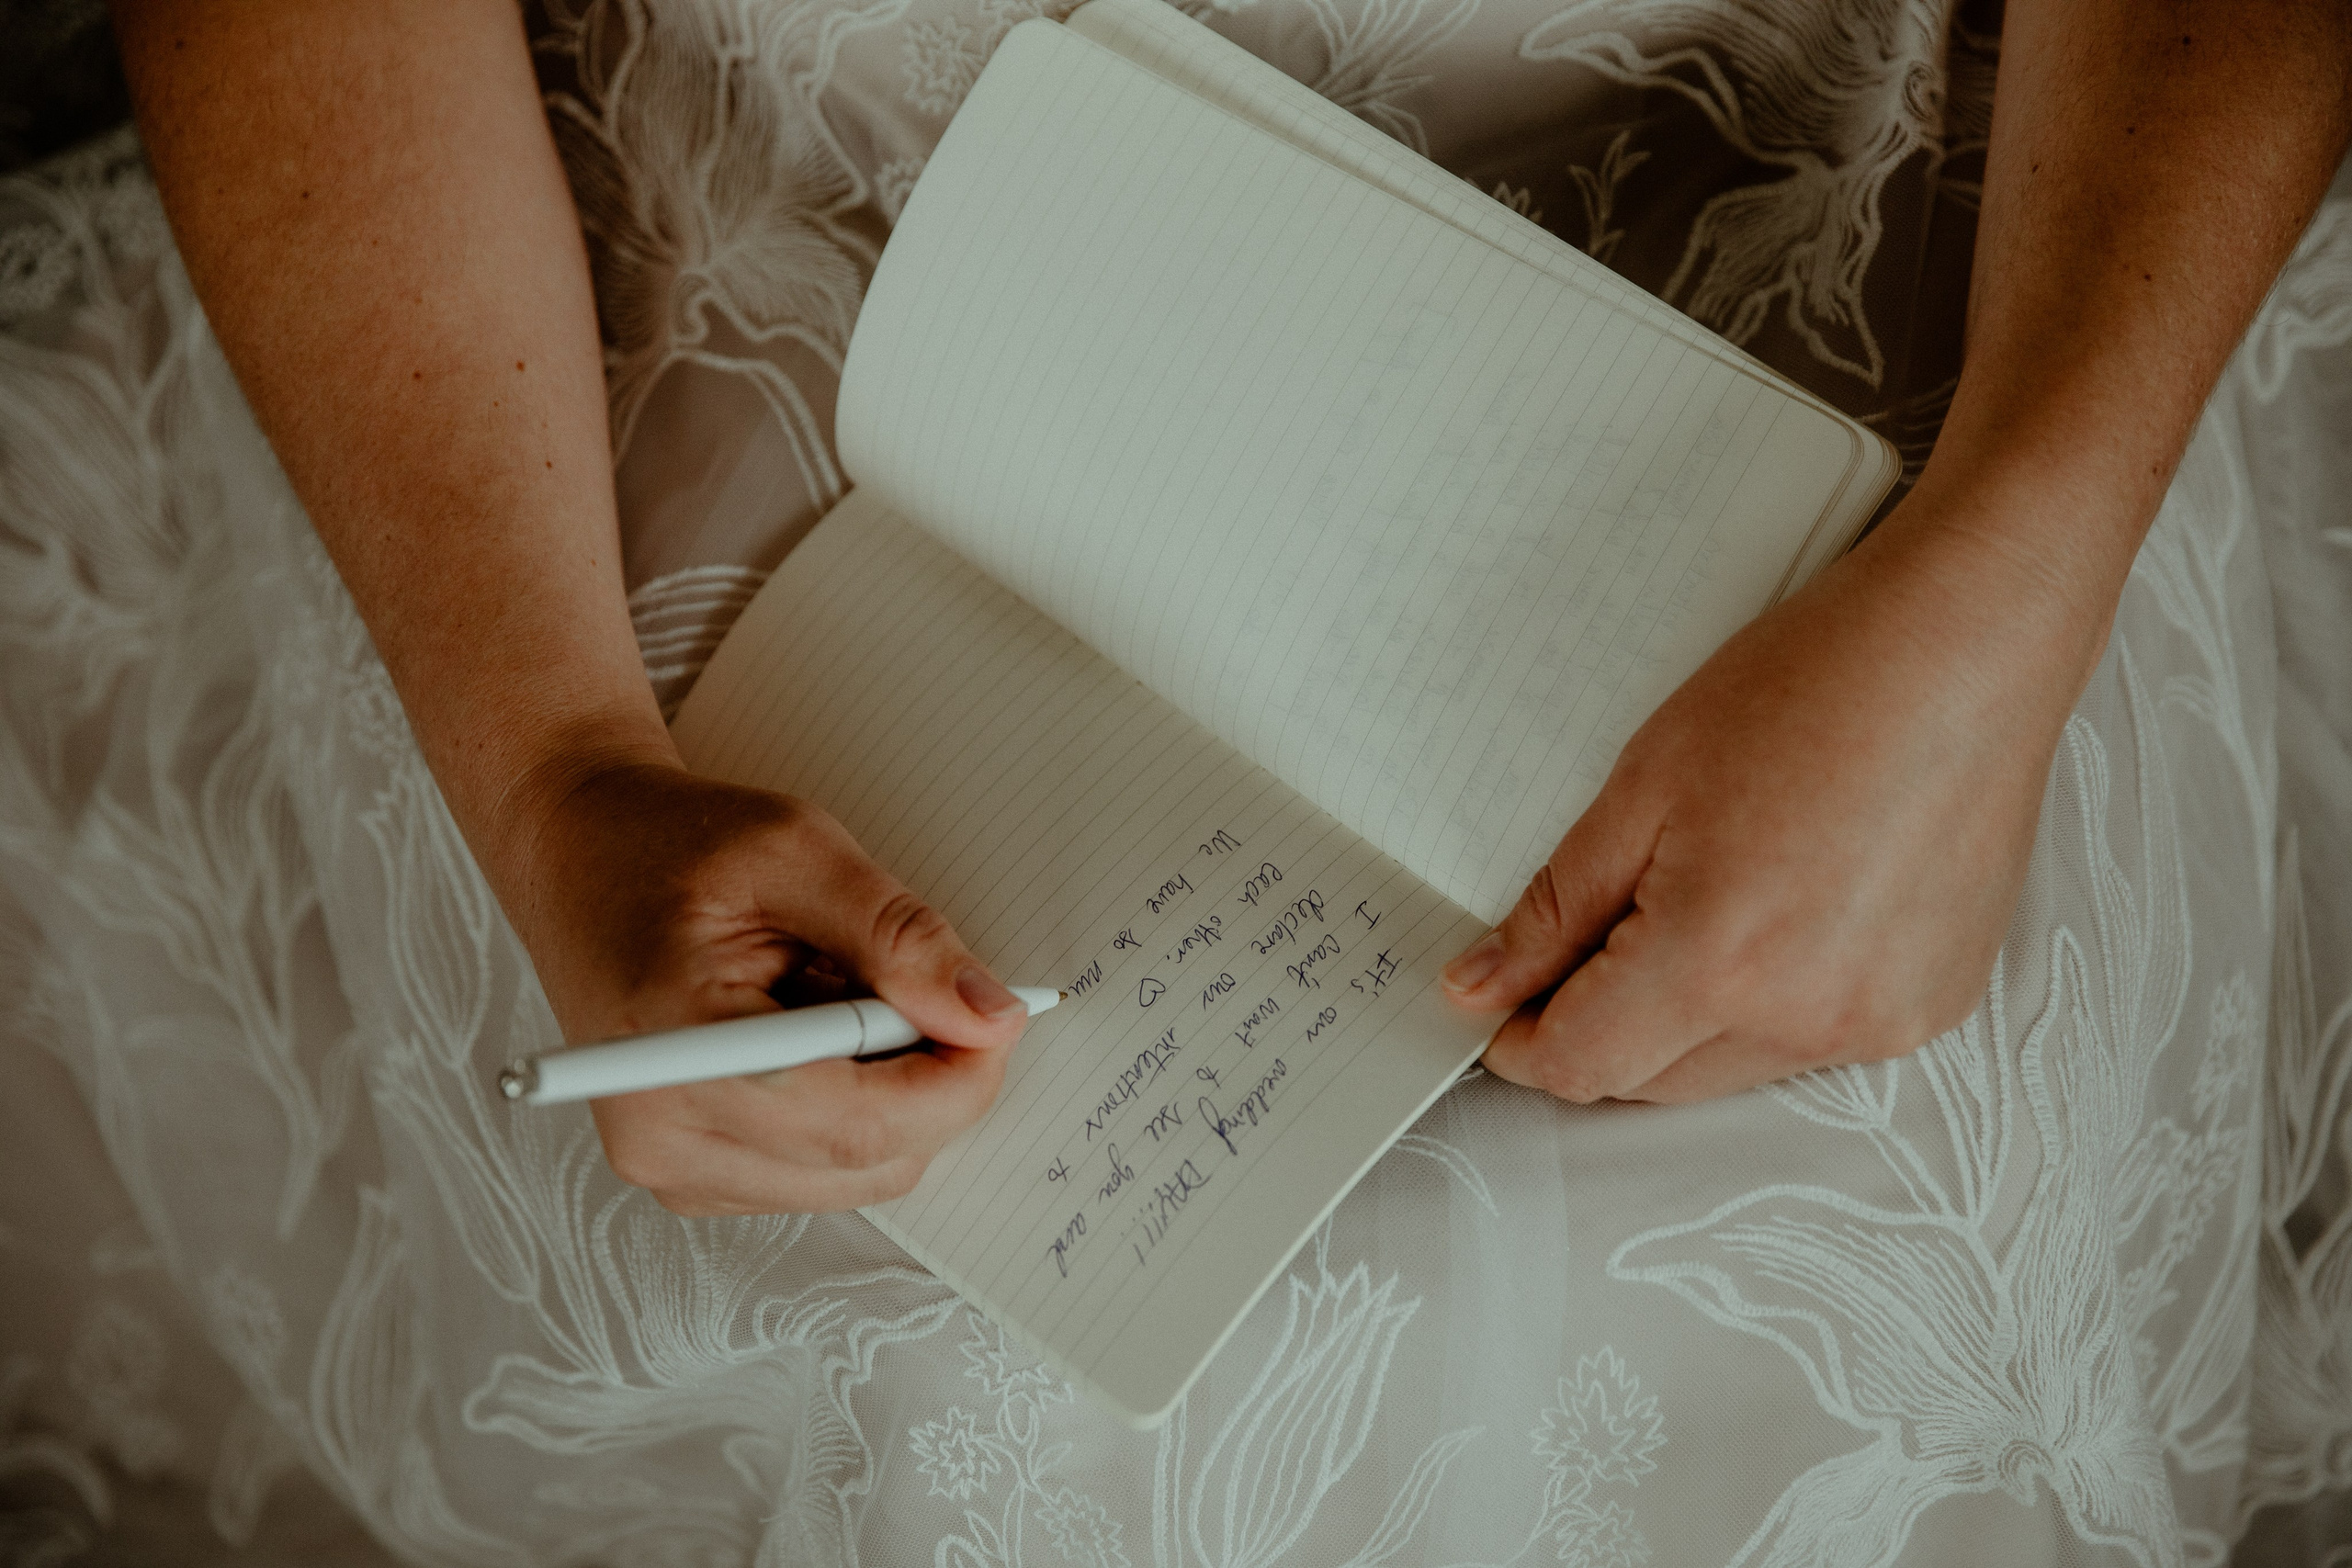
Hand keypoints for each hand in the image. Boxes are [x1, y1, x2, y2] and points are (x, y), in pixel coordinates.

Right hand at [499, 757, 1030, 1212]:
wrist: (579, 857)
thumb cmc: (674, 842)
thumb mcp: (798, 852)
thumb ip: (900, 938)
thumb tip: (991, 1016)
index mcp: (677, 1050)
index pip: (857, 1121)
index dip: (955, 1079)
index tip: (1001, 1018)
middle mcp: (663, 1137)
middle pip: (869, 1160)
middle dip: (933, 1083)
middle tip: (928, 988)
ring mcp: (671, 1169)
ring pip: (857, 1175)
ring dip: (891, 1095)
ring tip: (840, 997)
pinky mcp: (689, 1177)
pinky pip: (820, 1171)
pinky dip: (852, 1109)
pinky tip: (814, 1035)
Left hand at [1441, 481, 2109, 1102]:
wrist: (1966, 646)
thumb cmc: (1810, 689)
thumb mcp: (1642, 788)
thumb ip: (1556, 909)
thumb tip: (1479, 988)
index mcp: (1716, 961)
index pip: (1581, 1064)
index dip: (1521, 1044)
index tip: (1496, 1009)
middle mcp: (1804, 1018)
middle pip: (1650, 1080)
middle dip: (1599, 1029)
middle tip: (1584, 939)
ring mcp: (1880, 1023)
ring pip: (1730, 1068)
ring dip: (1686, 1020)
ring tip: (1704, 897)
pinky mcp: (1932, 1008)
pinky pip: (1812, 1042)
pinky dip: (1771, 1003)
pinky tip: (1783, 908)